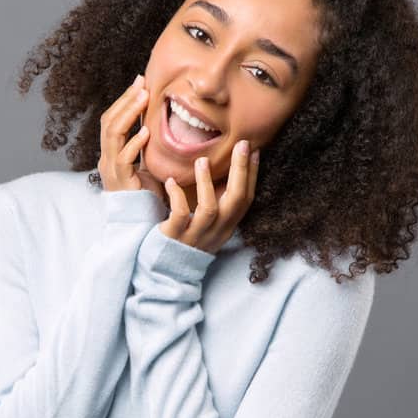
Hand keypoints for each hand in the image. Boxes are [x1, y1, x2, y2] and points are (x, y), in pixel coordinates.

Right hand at [97, 74, 164, 200]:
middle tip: (142, 84)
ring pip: (113, 135)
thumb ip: (146, 144)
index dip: (124, 100)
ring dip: (129, 114)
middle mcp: (106, 159)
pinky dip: (134, 143)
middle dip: (126, 101)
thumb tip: (157, 120)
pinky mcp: (121, 182)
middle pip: (109, 122)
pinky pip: (124, 159)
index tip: (140, 82)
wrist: (142, 224)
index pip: (112, 120)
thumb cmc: (148, 195)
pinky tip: (146, 132)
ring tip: (143, 98)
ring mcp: (111, 170)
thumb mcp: (147, 163)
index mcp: (111, 153)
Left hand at [160, 140, 259, 254]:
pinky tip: (171, 181)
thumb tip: (223, 173)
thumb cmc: (184, 242)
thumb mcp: (206, 226)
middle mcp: (216, 232)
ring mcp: (196, 236)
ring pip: (210, 208)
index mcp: (226, 227)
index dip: (252, 175)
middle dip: (241, 171)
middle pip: (236, 200)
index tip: (254, 150)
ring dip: (207, 182)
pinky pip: (181, 215)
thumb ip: (215, 204)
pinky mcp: (175, 238)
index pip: (246, 199)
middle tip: (241, 144)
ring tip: (202, 160)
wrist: (163, 273)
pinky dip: (177, 196)